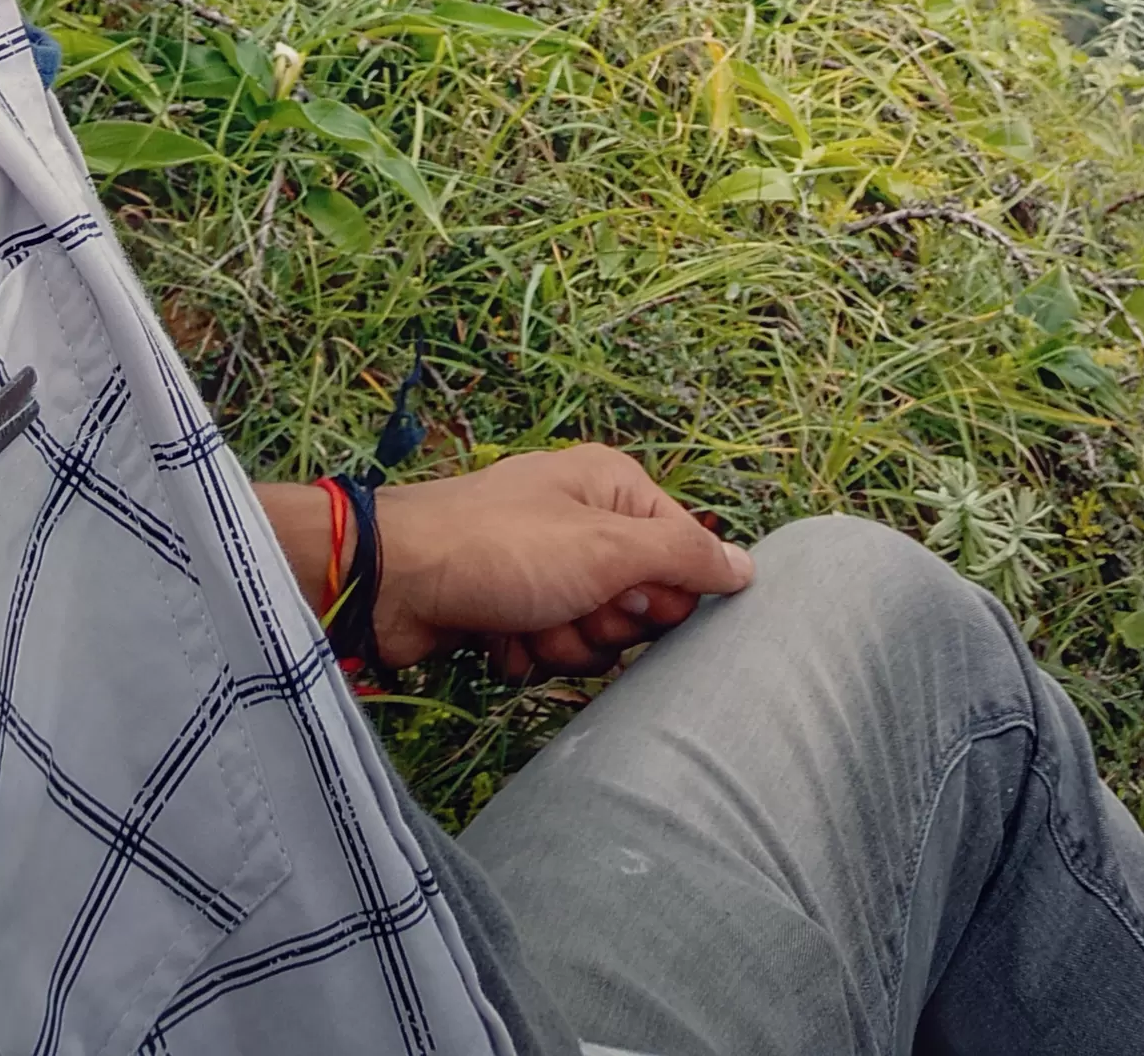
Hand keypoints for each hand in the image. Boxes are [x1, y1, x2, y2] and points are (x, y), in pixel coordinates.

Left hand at [372, 446, 753, 677]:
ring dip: (563, 645)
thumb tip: (749, 567)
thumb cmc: (503, 550)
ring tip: (525, 623)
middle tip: (570, 610)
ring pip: (593, 635)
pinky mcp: (509, 608)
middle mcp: (581, 520)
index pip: (682, 553)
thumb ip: (684, 558)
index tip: (630, 600)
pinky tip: (496, 639)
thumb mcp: (606, 548)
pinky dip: (526, 654)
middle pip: (638, 601)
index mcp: (611, 488)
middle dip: (607, 624)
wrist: (394, 581)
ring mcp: (542, 566)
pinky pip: (548, 651)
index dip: (664, 593)